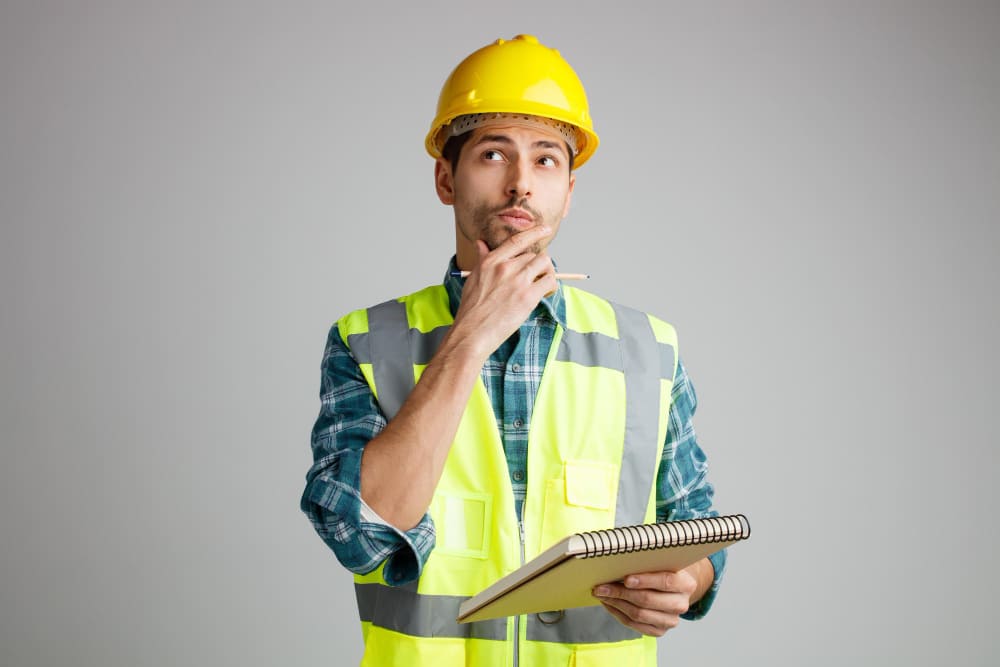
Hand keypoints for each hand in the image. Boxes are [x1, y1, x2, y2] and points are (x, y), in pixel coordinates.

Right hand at [450, 226, 556, 358]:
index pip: (517, 240)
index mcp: (491, 261)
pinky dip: (551, 286)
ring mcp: (517, 280)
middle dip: (537, 266)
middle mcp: (505, 267)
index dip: (534, 233)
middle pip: (533, 255)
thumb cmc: (471, 310)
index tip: (544, 229)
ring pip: (544, 264)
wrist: (472, 332)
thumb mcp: (473, 279)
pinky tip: (545, 293)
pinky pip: (549, 281)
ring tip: (541, 285)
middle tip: (535, 279)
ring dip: (546, 273)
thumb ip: (482, 259)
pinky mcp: (528, 296)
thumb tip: (481, 244)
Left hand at [592, 570, 697, 636]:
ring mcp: (671, 620)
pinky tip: (609, 604)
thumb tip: (618, 562)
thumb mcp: (661, 563)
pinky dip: (618, 613)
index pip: (666, 581)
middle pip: (647, 600)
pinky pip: (634, 625)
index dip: (645, 580)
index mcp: (686, 584)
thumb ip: (647, 563)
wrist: (673, 590)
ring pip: (638, 614)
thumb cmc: (662, 571)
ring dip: (616, 603)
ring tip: (602, 594)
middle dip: (621, 592)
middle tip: (602, 586)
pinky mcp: (659, 631)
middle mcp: (681, 604)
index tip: (626, 579)